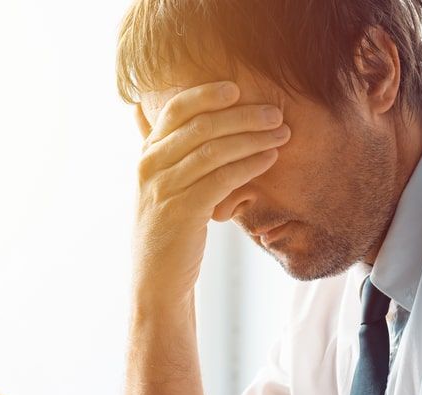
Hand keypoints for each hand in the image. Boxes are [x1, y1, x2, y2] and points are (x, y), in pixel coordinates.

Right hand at [131, 81, 289, 304]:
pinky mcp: (182, 211)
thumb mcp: (154, 185)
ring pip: (213, 150)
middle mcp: (150, 167)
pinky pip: (221, 179)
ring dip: (253, 137)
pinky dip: (249, 164)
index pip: (175, 109)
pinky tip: (270, 158)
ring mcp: (164, 188)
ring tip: (282, 133)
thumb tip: (139, 111)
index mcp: (147, 155)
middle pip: (200, 125)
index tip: (238, 88)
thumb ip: (155, 149)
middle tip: (275, 112)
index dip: (206, 94)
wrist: (157, 279)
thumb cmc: (166, 230)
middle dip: (242, 115)